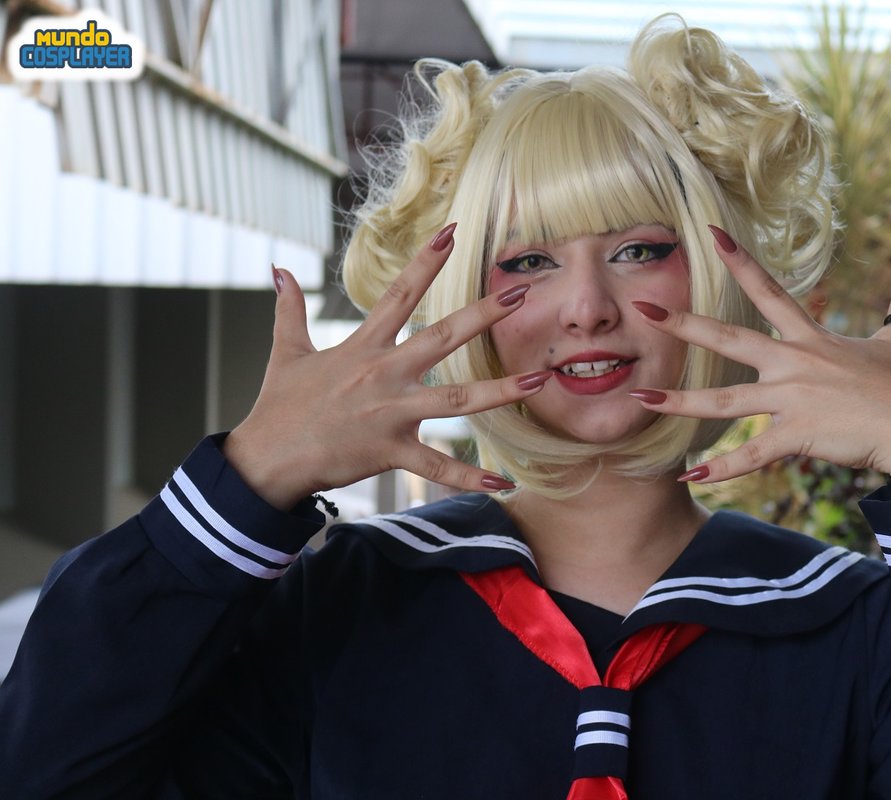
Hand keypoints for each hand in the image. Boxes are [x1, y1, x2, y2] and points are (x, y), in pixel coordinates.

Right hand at [224, 225, 550, 509]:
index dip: (425, 262)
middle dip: (483, 315)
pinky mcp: (392, 452)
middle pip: (442, 338)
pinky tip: (504, 483)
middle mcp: (383, 375)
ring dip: (501, 391)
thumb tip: (278, 269)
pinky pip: (438, 467)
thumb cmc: (279, 406)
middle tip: (520, 293)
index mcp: (362, 347)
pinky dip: (470, 478)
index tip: (451, 231)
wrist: (266, 459)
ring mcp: (391, 414)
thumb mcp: (285, 351)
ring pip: (456, 401)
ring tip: (540, 380)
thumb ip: (288, 309)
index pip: (399, 294)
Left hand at [629, 226, 890, 497]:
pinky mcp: (798, 435)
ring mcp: (792, 400)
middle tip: (645, 310)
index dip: (739, 261)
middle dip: (683, 324)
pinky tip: (690, 474)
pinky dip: (721, 468)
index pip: (768, 290)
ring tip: (642, 397)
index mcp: (811, 338)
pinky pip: (751, 455)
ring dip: (680, 401)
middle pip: (728, 339)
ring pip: (723, 402)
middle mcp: (794, 363)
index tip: (710, 234)